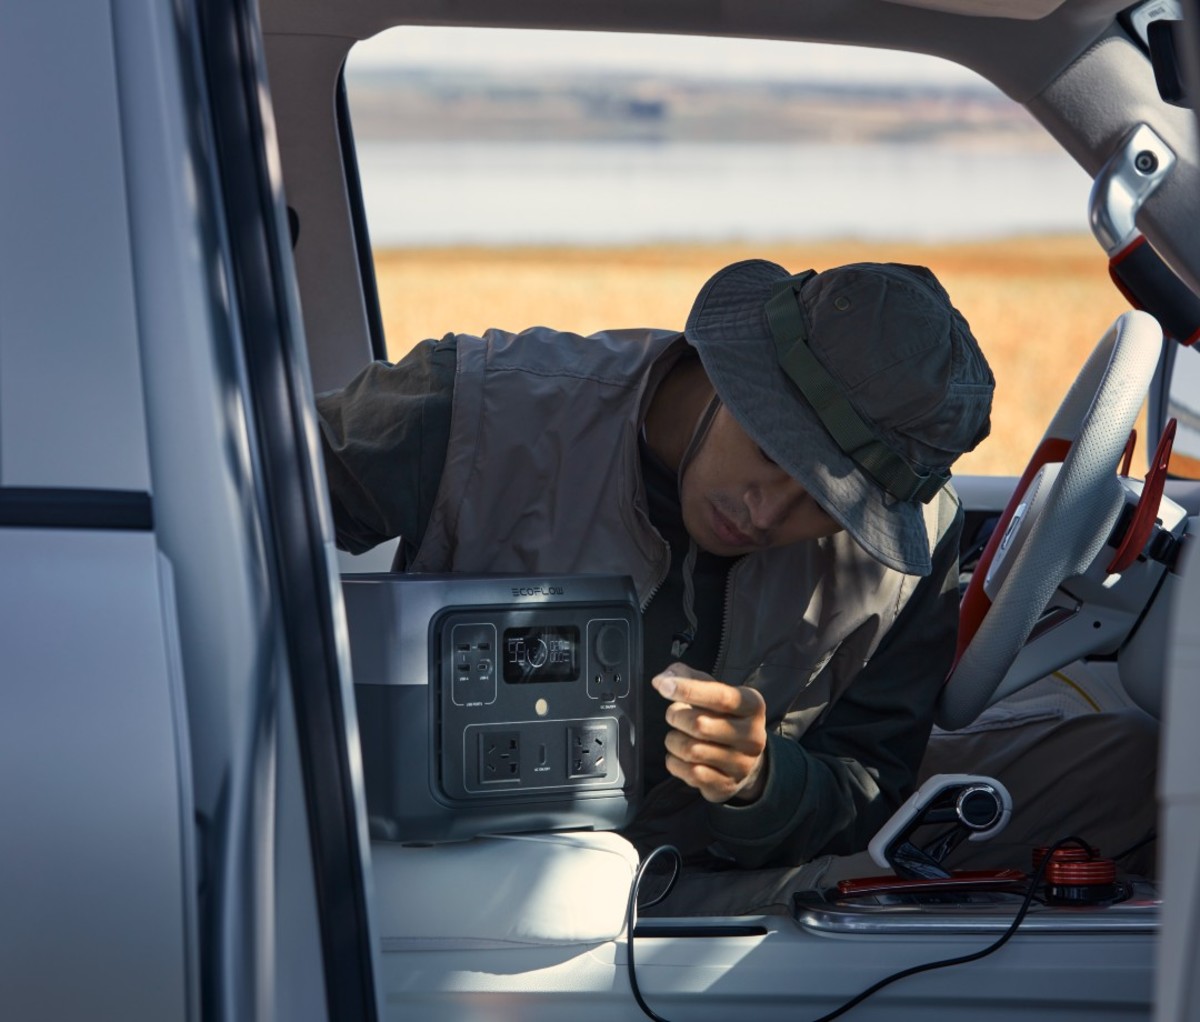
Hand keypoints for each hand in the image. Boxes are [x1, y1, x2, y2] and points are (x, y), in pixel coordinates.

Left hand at [651, 663, 767, 803]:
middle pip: (700, 725)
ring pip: (691, 751)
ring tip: (677, 736)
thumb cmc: (723, 717)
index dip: (688, 690)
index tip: (663, 686)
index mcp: (752, 705)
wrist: (746, 761)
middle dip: (676, 716)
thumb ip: (688, 677)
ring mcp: (741, 765)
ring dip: (673, 741)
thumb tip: (662, 679)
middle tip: (673, 715)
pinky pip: (689, 773)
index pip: (720, 697)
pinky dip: (674, 762)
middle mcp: (753, 736)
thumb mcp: (714, 691)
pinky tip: (679, 757)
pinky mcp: (726, 786)